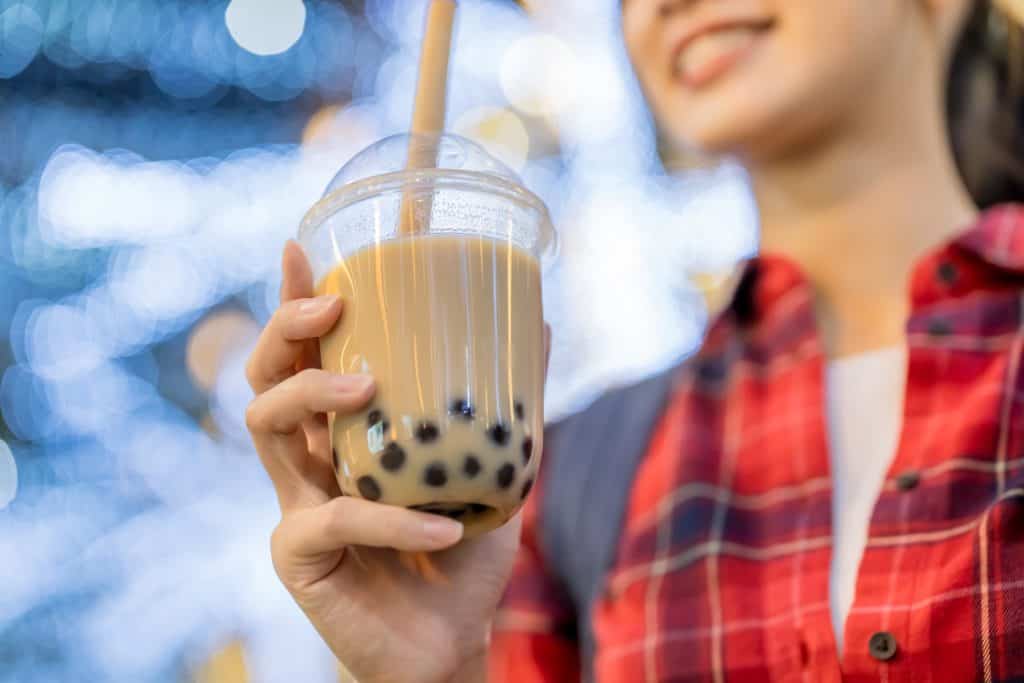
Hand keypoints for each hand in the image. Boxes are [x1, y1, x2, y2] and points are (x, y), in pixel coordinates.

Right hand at [245, 242, 546, 682]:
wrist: (450, 640)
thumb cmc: (463, 551)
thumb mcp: (495, 468)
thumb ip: (508, 405)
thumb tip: (542, 326)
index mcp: (342, 432)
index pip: (303, 353)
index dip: (291, 299)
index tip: (300, 246)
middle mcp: (308, 459)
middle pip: (262, 374)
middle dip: (286, 328)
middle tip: (333, 305)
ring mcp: (296, 504)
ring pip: (265, 426)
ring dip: (314, 395)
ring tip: (367, 388)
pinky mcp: (300, 555)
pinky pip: (340, 520)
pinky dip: (396, 521)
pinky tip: (447, 529)